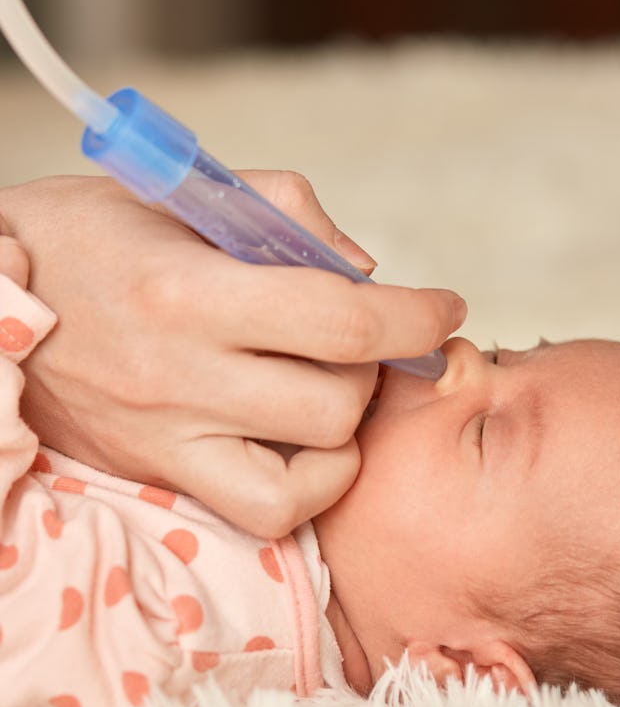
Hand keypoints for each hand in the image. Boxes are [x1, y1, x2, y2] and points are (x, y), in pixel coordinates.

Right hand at [0, 173, 464, 535]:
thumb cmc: (90, 238)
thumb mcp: (181, 195)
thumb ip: (287, 214)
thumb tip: (367, 272)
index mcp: (189, 292)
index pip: (339, 319)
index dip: (412, 316)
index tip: (443, 307)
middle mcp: (182, 376)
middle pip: (340, 397)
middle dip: (380, 363)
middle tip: (364, 336)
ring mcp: (174, 437)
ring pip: (318, 457)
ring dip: (350, 416)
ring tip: (328, 380)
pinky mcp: (168, 473)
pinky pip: (271, 510)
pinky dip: (314, 479)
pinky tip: (304, 437)